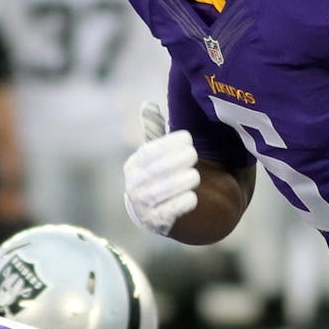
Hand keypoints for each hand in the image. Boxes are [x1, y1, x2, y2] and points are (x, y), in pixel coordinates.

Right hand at [122, 102, 198, 235]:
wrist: (161, 211)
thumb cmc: (162, 175)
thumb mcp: (157, 153)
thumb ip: (154, 131)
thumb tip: (147, 104)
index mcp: (133, 167)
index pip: (147, 153)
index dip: (167, 144)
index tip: (188, 138)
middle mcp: (133, 187)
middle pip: (153, 173)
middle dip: (174, 162)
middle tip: (194, 154)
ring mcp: (143, 207)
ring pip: (158, 194)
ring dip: (178, 184)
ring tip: (195, 176)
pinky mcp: (156, 224)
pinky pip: (166, 214)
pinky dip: (179, 206)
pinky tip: (193, 197)